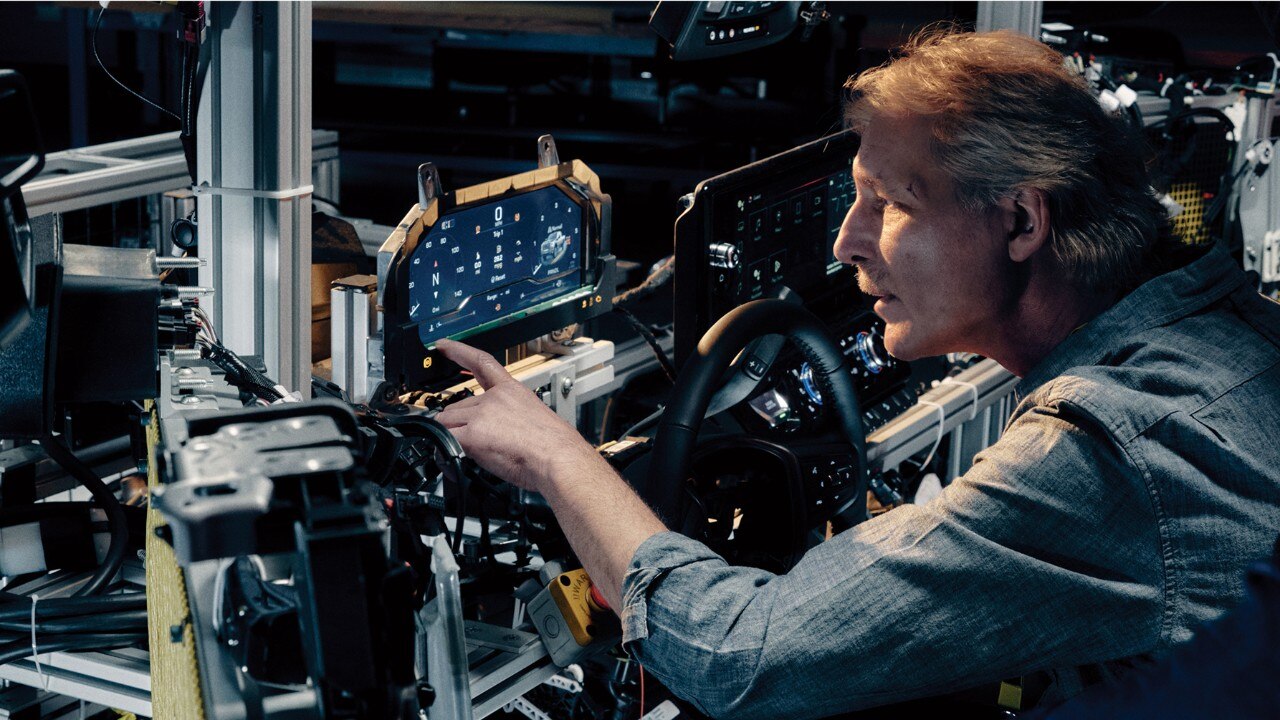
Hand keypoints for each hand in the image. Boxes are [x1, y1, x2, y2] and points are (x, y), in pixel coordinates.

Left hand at [434, 339, 605, 492]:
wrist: (559, 458)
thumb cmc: (553, 446)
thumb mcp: (533, 418)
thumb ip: (507, 416)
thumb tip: (493, 431)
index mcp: (511, 390)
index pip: (481, 362)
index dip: (460, 351)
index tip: (444, 344)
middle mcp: (494, 398)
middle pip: (456, 406)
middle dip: (460, 424)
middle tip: (484, 442)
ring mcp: (482, 414)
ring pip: (447, 423)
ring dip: (455, 437)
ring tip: (485, 450)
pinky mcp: (473, 433)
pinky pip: (447, 441)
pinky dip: (451, 450)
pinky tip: (469, 455)